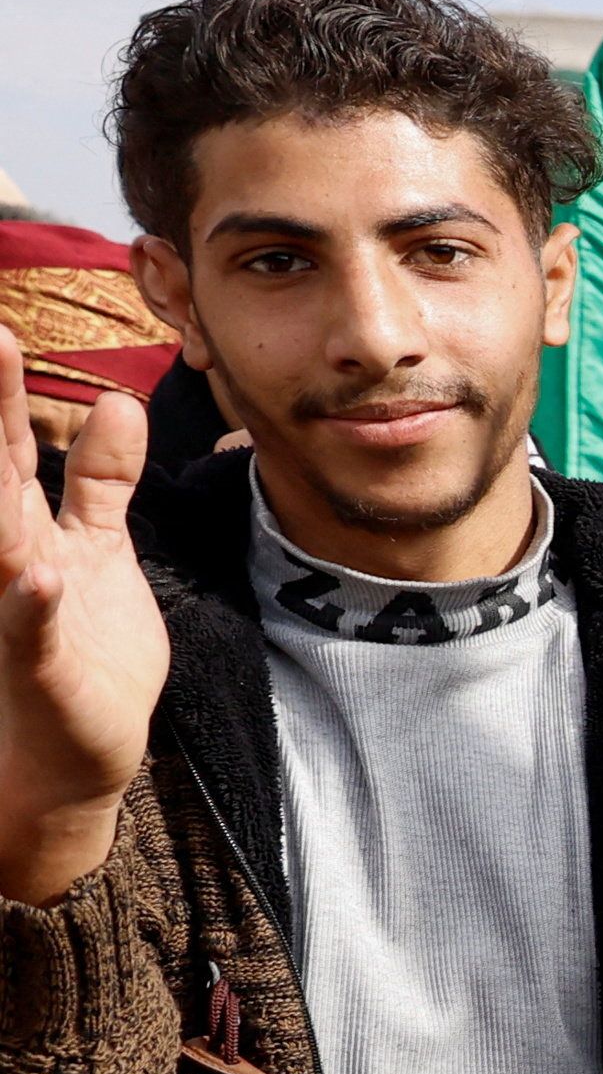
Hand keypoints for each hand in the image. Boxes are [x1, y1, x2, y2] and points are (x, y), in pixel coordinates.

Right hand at [0, 329, 162, 908]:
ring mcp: (19, 607)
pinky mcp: (42, 663)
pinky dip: (34, 602)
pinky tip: (41, 574)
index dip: (3, 387)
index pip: (8, 443)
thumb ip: (103, 480)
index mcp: (24, 525)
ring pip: (1, 539)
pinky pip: (35, 627)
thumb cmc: (82, 646)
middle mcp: (11, 556)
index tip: (1, 323)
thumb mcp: (98, 547)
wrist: (71, 751)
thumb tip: (120, 402)